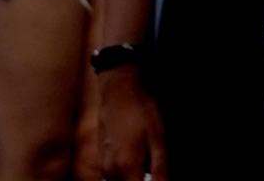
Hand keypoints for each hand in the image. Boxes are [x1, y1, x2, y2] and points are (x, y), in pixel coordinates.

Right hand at [98, 65, 168, 180]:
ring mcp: (104, 166)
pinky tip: (138, 153)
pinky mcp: (102, 160)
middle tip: (152, 159)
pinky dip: (127, 172)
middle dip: (142, 179)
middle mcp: (111, 171)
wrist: (118, 91)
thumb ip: (160, 166)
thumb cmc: (140, 110)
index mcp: (127, 167)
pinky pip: (115, 175)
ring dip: (134, 176)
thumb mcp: (157, 136)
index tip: (159, 177)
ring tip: (146, 155)